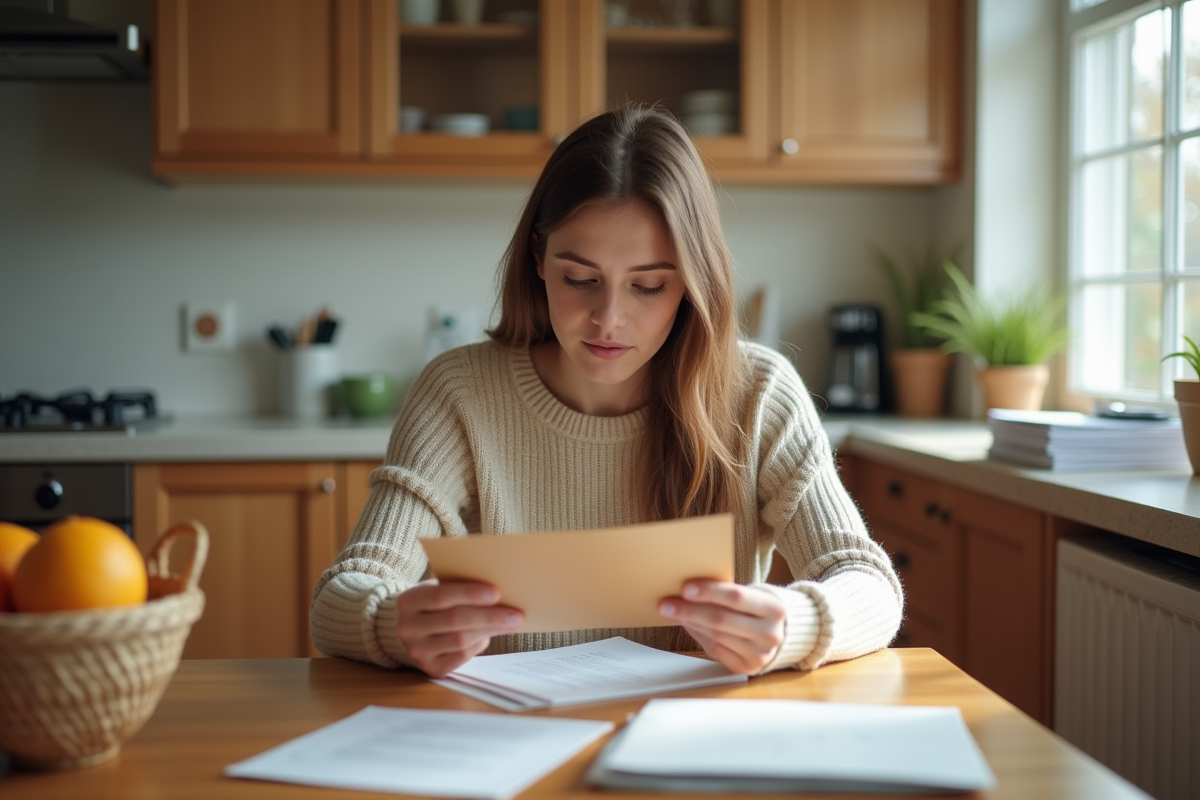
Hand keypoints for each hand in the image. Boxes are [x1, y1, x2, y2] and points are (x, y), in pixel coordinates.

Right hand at [394, 579, 522, 677]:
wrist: (414, 629)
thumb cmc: (435, 603)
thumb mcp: (438, 589)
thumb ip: (458, 588)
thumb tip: (499, 592)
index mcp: (408, 601)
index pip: (440, 596)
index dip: (469, 594)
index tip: (497, 592)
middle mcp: (408, 628)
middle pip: (454, 621)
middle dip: (488, 617)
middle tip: (516, 614)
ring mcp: (418, 651)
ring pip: (460, 640)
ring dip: (490, 631)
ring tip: (511, 623)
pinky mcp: (431, 668)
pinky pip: (461, 656)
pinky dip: (479, 644)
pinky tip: (489, 634)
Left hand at [658, 580, 785, 674]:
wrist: (781, 634)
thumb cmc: (759, 609)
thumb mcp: (754, 596)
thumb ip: (728, 593)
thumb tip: (689, 589)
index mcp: (775, 609)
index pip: (737, 597)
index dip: (709, 592)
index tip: (685, 588)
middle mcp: (770, 634)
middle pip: (722, 619)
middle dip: (690, 610)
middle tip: (667, 604)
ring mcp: (759, 654)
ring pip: (716, 636)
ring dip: (690, 622)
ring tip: (673, 612)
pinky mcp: (747, 667)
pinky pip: (715, 650)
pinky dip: (698, 635)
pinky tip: (688, 624)